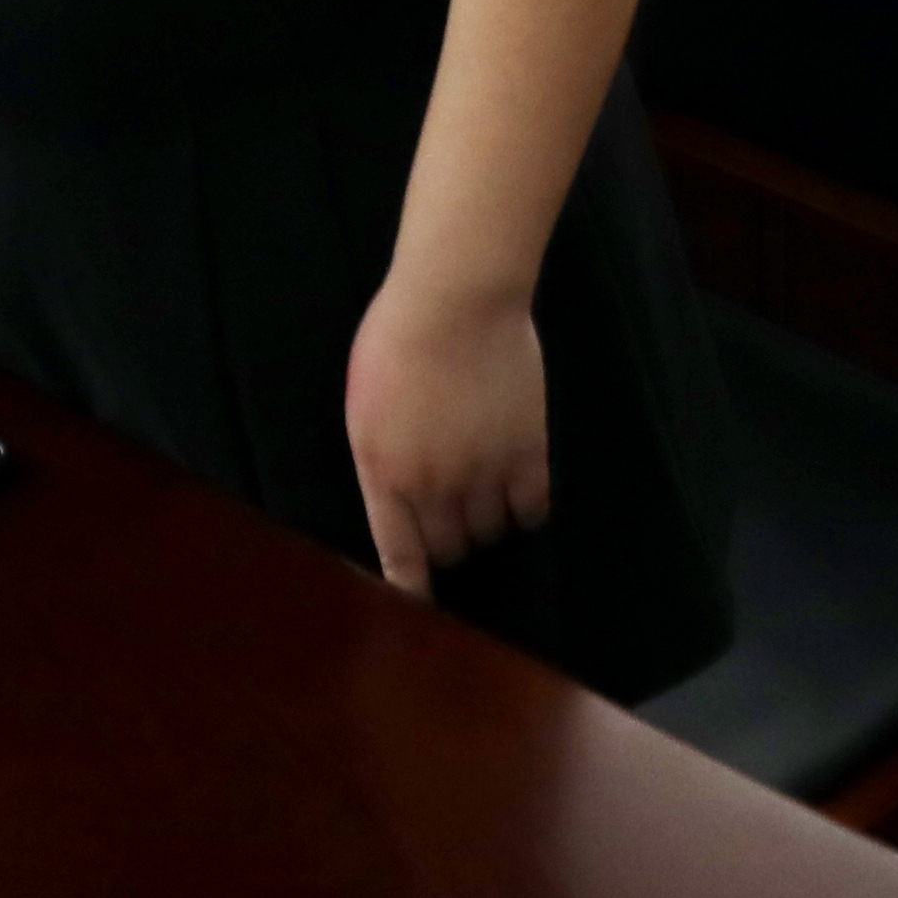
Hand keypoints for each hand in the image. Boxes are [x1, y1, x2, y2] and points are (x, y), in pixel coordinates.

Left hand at [343, 269, 550, 591]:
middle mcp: (437, 486)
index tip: (421, 600)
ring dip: (486, 522)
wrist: (456, 298)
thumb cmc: (396, 338)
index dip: (411, 587)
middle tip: (451, 516)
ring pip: (491, 531)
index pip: (400, 556)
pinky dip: (526, 509)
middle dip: (448, 539)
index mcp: (386, 475)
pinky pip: (533, 509)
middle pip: (450, 546)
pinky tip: (520, 491)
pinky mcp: (530, 452)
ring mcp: (486, 472)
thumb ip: (381, 460)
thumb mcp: (364, 405)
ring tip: (484, 494)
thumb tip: (400, 500)